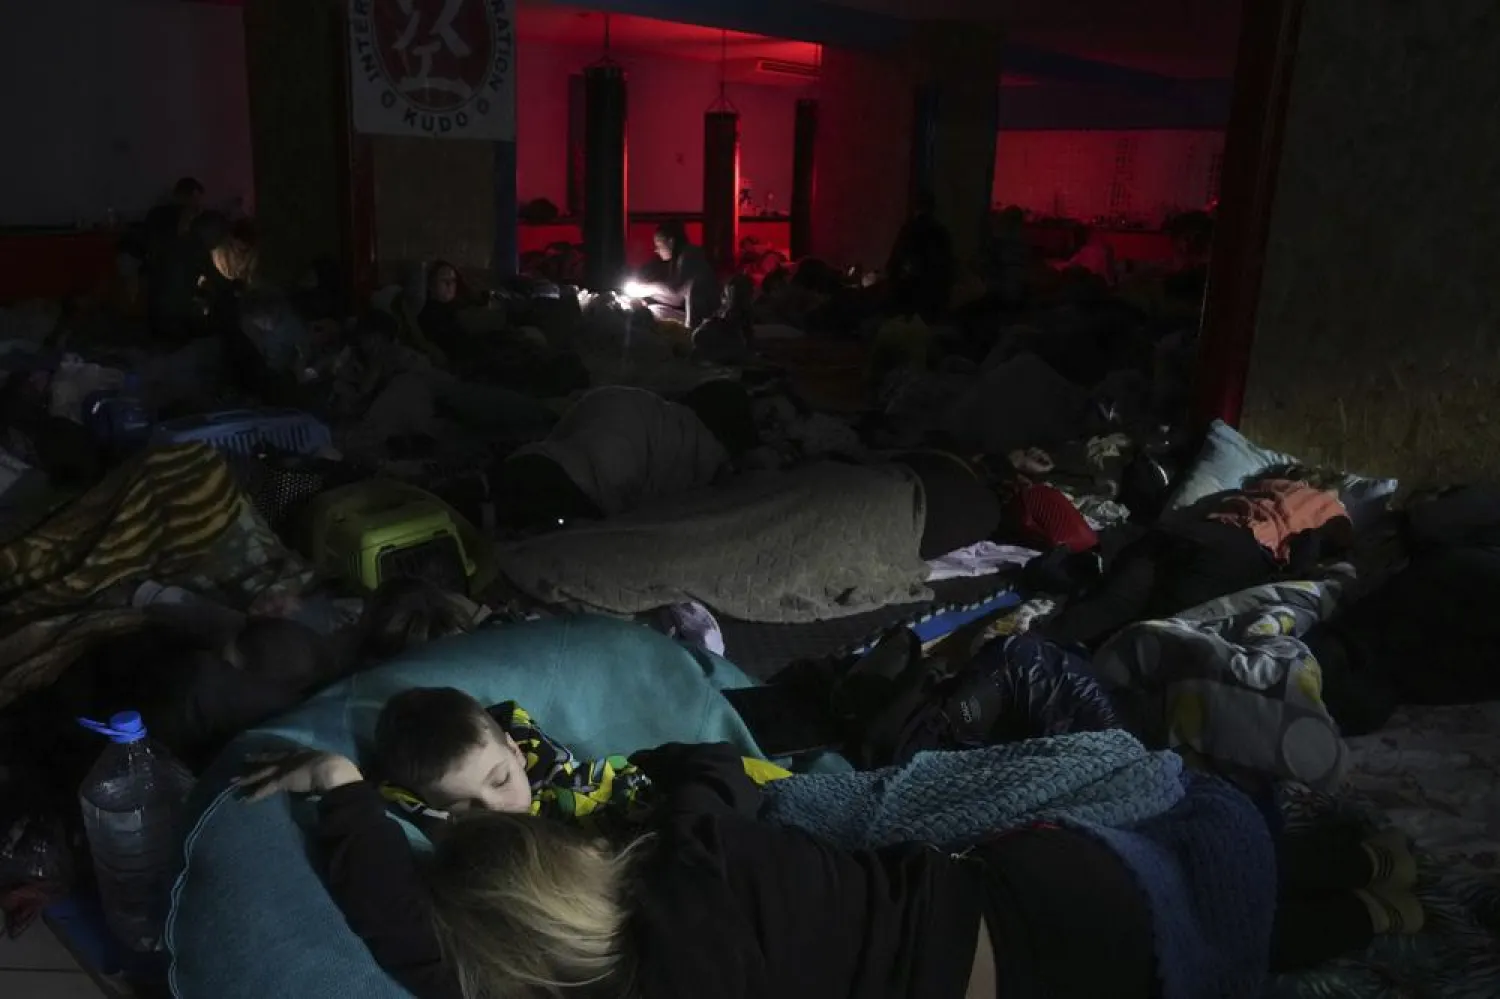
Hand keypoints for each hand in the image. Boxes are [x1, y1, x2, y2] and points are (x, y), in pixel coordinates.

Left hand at [234, 749, 362, 801]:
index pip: (284, 753)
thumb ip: (321, 771)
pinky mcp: (281, 781)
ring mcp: (285, 769)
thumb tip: (322, 778)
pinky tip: (244, 800)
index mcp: (303, 753)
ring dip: (246, 778)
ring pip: (261, 773)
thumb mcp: (328, 766)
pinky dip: (254, 795)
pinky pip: (265, 789)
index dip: (273, 754)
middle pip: (269, 759)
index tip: (264, 753)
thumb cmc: (336, 769)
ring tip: (232, 782)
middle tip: (242, 759)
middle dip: (255, 760)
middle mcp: (291, 758)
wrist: (333, 771)